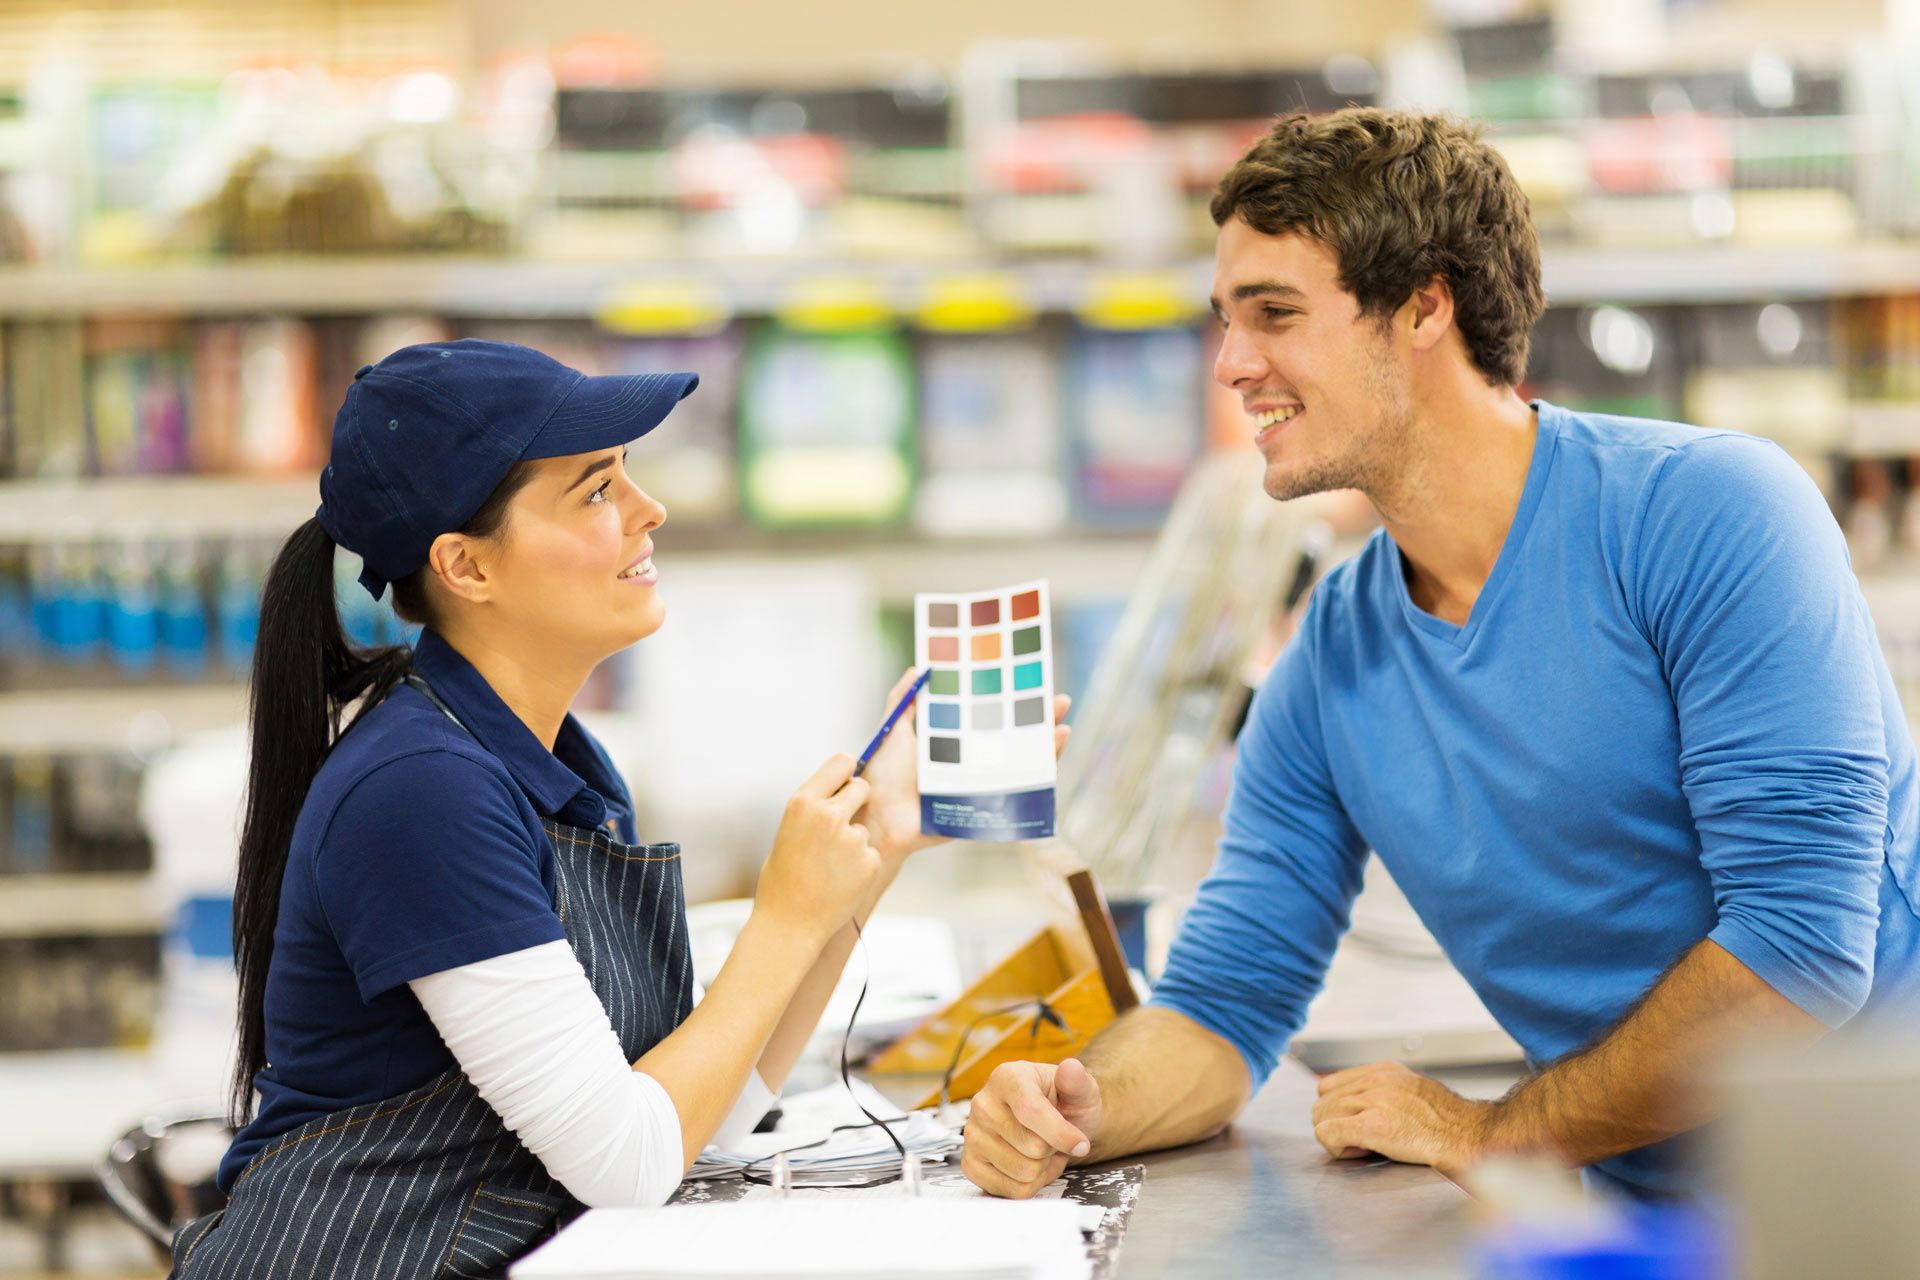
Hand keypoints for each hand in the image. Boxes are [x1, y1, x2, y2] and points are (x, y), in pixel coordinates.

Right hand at [754, 754, 881, 945]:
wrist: (788, 925)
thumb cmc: (782, 880)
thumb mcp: (788, 831)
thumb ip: (814, 810)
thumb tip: (839, 794)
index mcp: (803, 802)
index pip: (841, 762)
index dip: (846, 771)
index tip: (848, 777)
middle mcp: (829, 815)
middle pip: (861, 787)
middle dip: (856, 801)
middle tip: (841, 825)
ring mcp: (852, 838)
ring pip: (863, 828)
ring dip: (853, 843)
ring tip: (829, 868)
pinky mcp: (869, 860)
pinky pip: (870, 853)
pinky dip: (860, 866)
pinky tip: (840, 881)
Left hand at [857, 666, 1072, 865]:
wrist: (878, 816)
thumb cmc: (881, 776)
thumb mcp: (892, 730)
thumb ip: (902, 700)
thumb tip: (918, 667)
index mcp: (953, 742)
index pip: (988, 716)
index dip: (1009, 700)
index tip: (1026, 681)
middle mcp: (971, 762)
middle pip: (1013, 737)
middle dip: (1038, 718)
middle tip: (1058, 699)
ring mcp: (981, 784)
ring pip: (1022, 761)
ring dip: (1047, 742)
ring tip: (1062, 721)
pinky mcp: (986, 805)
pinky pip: (1019, 791)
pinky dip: (1040, 772)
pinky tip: (1052, 749)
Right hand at [962, 1058, 1102, 1198]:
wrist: (1053, 1123)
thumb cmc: (1065, 1105)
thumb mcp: (1080, 1089)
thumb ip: (1078, 1082)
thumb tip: (1071, 1068)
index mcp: (1007, 1077)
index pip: (1030, 1110)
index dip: (1060, 1133)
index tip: (1082, 1145)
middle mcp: (983, 1103)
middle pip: (1032, 1147)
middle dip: (1053, 1149)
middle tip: (1053, 1138)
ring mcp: (973, 1135)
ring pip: (1023, 1172)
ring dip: (1043, 1168)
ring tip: (1042, 1151)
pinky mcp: (971, 1163)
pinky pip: (1011, 1190)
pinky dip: (1029, 1184)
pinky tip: (1028, 1164)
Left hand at [1310, 1061, 1493, 1177]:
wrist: (1470, 1138)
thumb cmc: (1446, 1124)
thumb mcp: (1411, 1091)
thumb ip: (1381, 1091)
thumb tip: (1350, 1100)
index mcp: (1383, 1071)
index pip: (1329, 1085)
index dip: (1339, 1110)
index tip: (1358, 1124)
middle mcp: (1375, 1081)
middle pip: (1322, 1103)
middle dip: (1337, 1125)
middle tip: (1364, 1140)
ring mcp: (1373, 1101)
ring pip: (1321, 1117)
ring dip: (1338, 1137)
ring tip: (1368, 1145)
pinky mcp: (1373, 1125)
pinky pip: (1327, 1134)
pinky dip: (1337, 1148)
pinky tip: (1363, 1151)